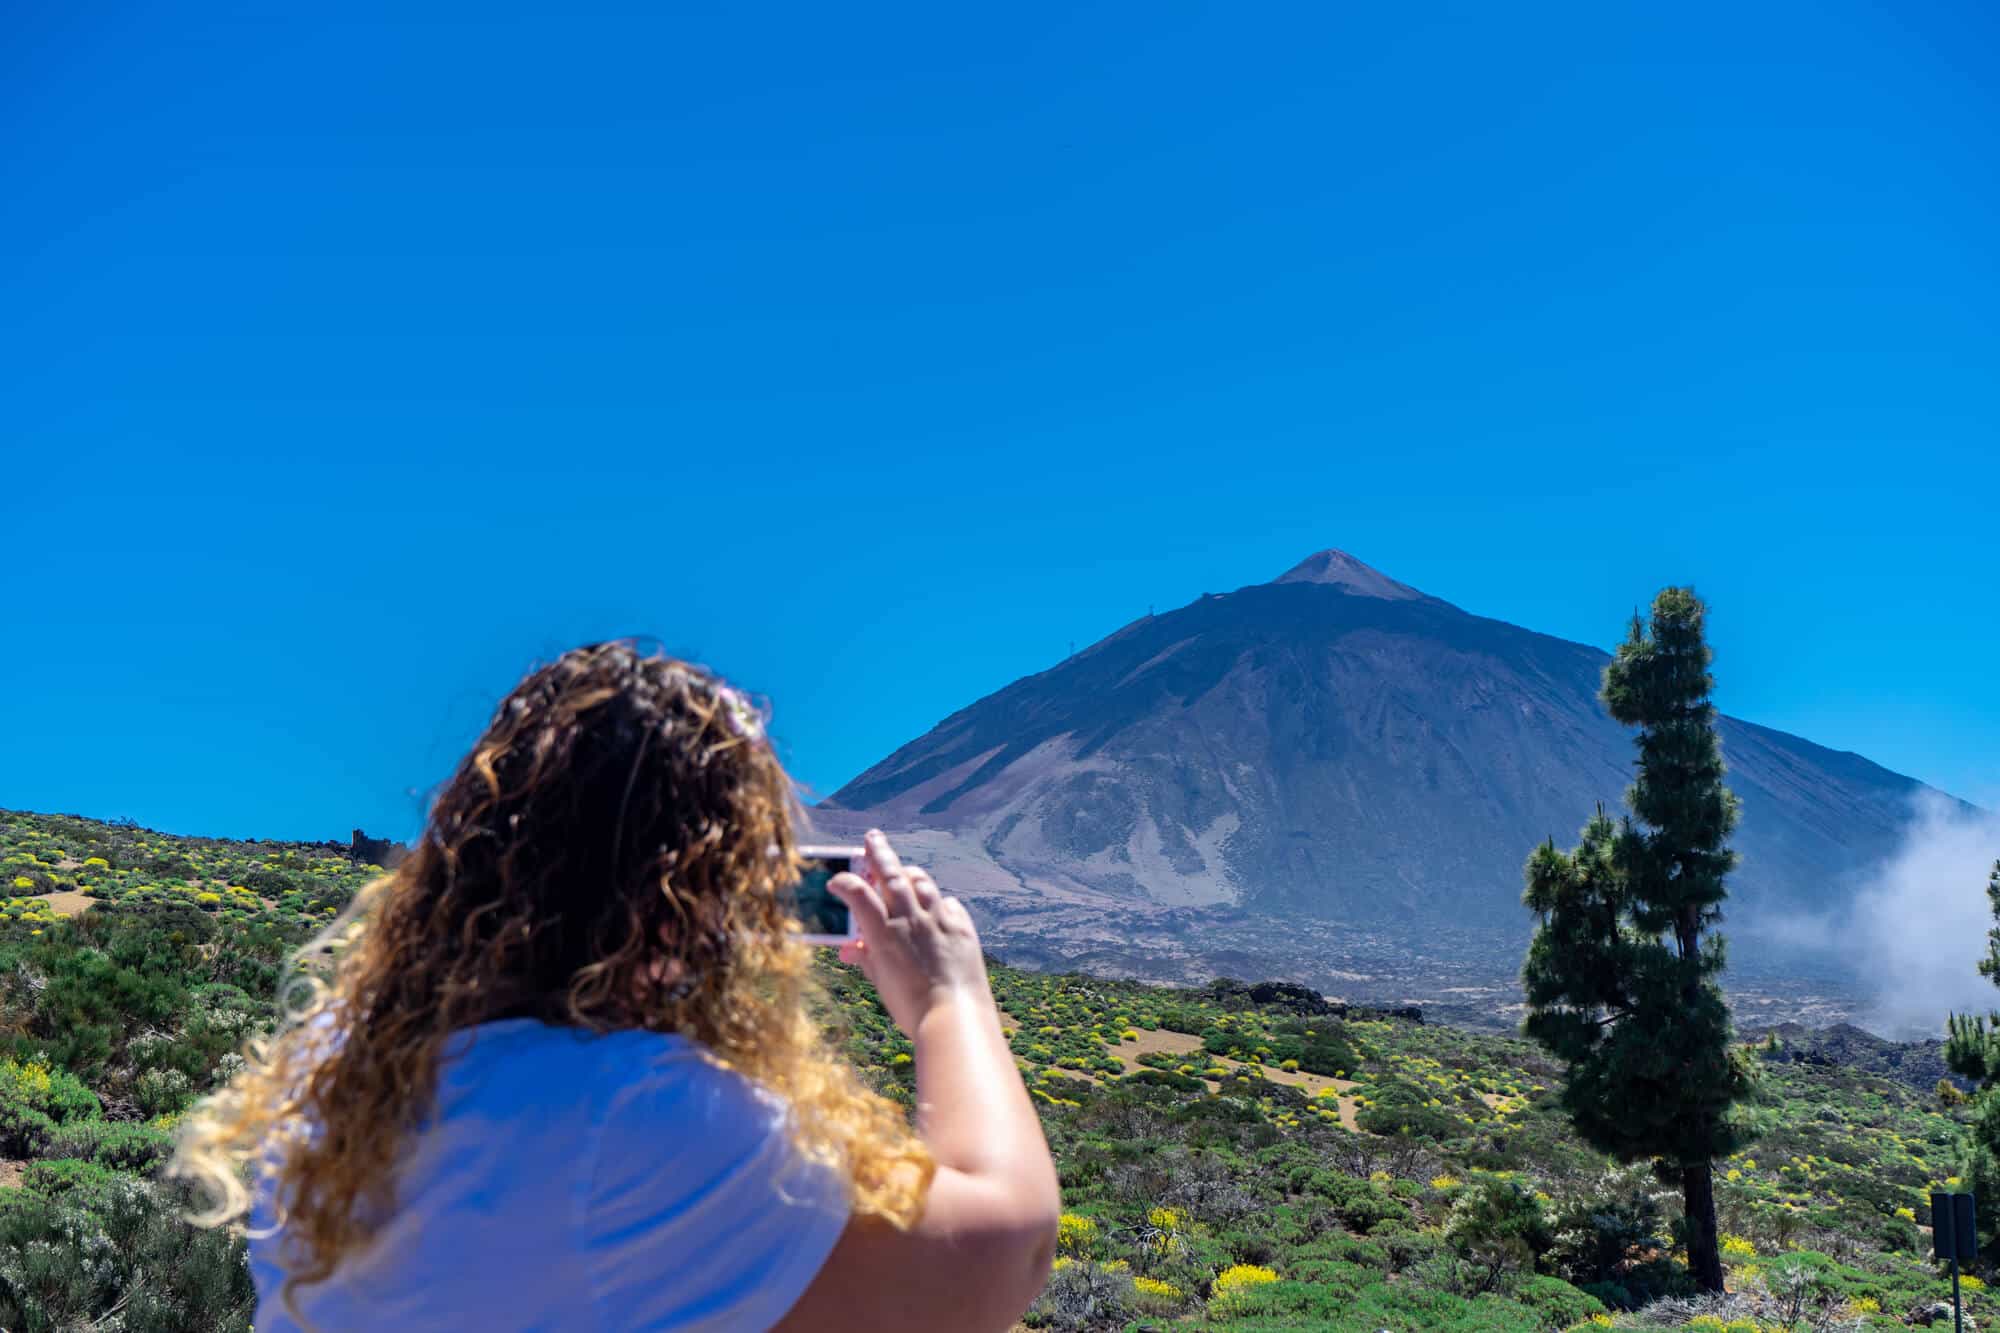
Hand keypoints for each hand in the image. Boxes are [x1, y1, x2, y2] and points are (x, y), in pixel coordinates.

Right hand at [827, 829, 991, 1037]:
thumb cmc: (910, 1006)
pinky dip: (939, 903)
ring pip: (922, 883)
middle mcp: (911, 919)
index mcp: (884, 932)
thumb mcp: (880, 983)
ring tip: (902, 869)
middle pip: (891, 875)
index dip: (844, 882)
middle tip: (873, 837)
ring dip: (909, 873)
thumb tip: (848, 949)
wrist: (954, 1018)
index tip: (836, 880)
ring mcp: (939, 920)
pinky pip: (949, 905)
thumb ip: (865, 958)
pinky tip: (937, 906)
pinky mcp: (962, 929)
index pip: (858, 893)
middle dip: (879, 853)